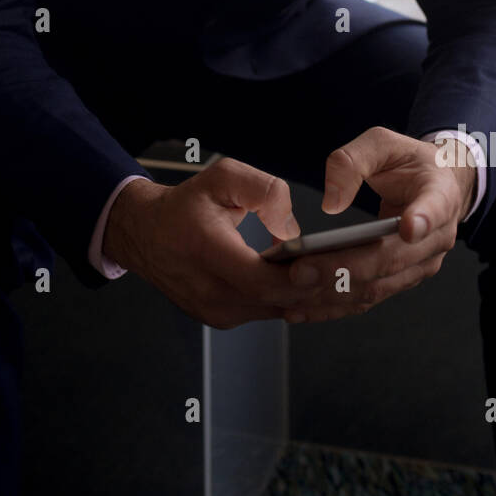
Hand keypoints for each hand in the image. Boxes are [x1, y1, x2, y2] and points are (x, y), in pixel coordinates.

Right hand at [103, 157, 328, 328]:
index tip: (321, 266)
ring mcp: (214, 311)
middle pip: (274, 300)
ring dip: (305, 296)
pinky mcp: (220, 319)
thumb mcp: (223, 176)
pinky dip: (288, 299)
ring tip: (338, 273)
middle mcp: (208, 290)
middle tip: (349, 267)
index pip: (257, 279)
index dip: (294, 278)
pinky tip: (311, 281)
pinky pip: (264, 312)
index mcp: (205, 251)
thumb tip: (293, 228)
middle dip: (313, 286)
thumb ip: (264, 191)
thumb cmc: (186, 204)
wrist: (146, 235)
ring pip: (274, 311)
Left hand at [275, 125, 472, 324]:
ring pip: (376, 287)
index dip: (422, 219)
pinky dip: (333, 306)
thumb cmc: (410, 163)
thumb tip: (330, 203)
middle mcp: (434, 239)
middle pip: (389, 261)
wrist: (440, 187)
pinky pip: (367, 298)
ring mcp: (419, 265)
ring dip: (331, 294)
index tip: (409, 228)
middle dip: (342, 269)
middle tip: (299, 271)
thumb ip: (353, 161)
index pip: (433, 210)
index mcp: (439, 197)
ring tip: (288, 294)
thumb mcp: (384, 143)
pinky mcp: (401, 280)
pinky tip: (301, 308)